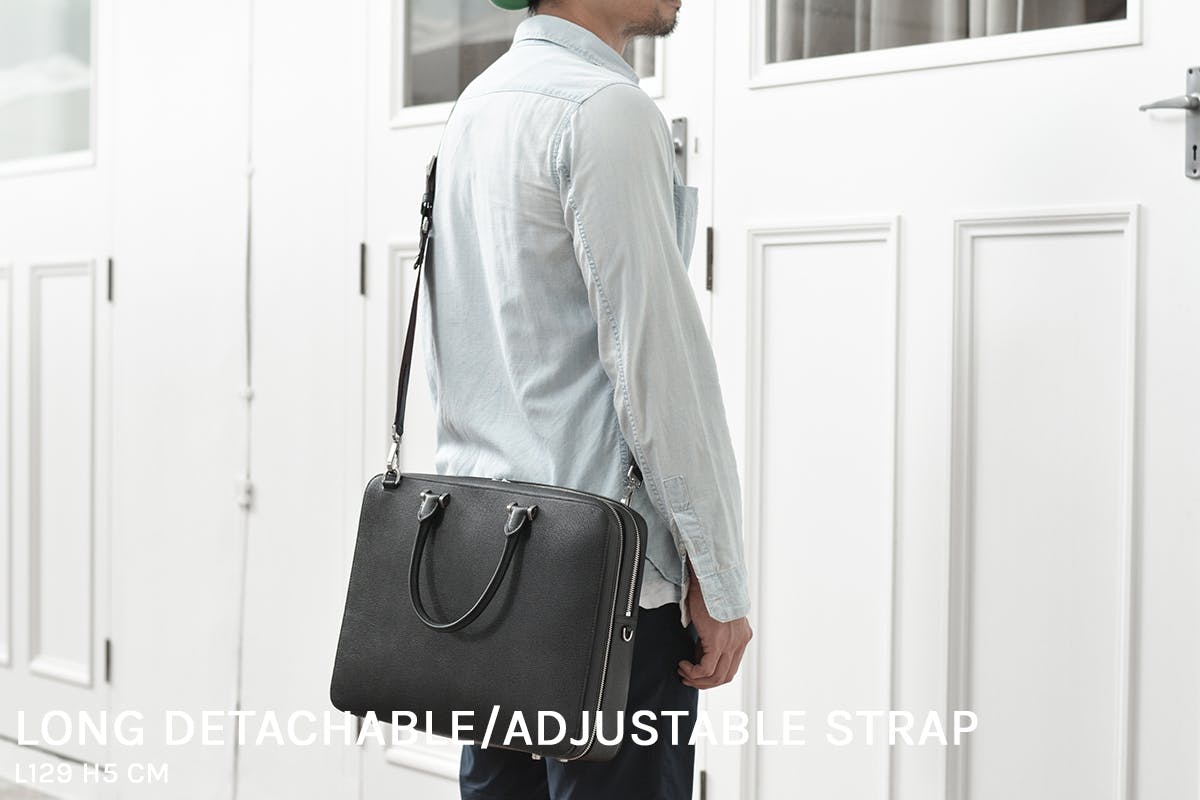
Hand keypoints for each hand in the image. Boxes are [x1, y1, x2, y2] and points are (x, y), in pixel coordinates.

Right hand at [677, 561, 752, 689]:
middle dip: (705, 682)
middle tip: (688, 678)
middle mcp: (740, 640)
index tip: (697, 670)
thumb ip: (714, 634)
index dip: (713, 673)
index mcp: (742, 635)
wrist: (709, 576)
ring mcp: (731, 643)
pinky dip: (692, 672)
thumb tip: (700, 651)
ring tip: (683, 672)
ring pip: (716, 676)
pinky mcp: (718, 641)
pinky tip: (683, 664)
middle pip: (726, 676)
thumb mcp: (716, 617)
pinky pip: (705, 669)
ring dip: (697, 679)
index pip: (731, 666)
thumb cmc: (709, 591)